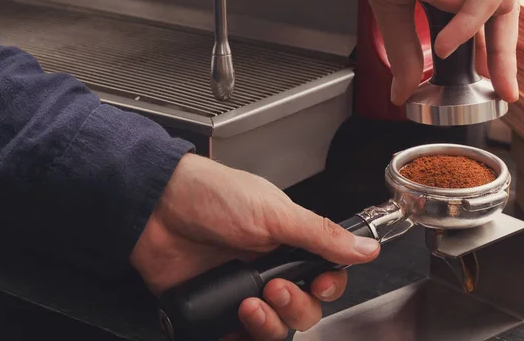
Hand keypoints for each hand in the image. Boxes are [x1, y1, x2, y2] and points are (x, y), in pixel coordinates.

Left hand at [130, 153, 380, 339]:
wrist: (156, 208)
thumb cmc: (212, 197)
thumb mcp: (273, 213)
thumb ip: (321, 236)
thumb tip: (367, 248)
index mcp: (287, 243)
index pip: (324, 277)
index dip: (327, 287)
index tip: (320, 284)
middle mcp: (267, 269)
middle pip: (303, 309)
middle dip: (294, 306)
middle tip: (274, 288)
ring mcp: (241, 289)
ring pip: (273, 328)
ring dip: (268, 324)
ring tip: (248, 304)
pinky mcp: (214, 306)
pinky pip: (235, 336)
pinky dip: (238, 337)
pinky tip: (233, 324)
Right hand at [346, 0, 523, 104]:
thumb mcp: (390, 1)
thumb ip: (403, 48)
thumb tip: (402, 91)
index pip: (471, 12)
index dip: (475, 46)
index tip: (481, 79)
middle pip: (499, 13)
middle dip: (499, 56)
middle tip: (503, 89)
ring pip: (490, 8)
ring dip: (454, 18)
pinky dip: (467, 17)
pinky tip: (447, 35)